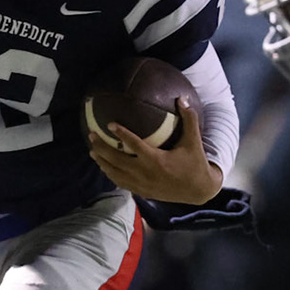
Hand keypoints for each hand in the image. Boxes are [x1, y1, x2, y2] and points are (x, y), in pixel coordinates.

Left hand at [88, 102, 221, 203]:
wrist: (199, 191)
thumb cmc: (196, 163)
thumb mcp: (194, 141)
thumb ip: (189, 119)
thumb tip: (182, 98)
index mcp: (156, 160)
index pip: (134, 145)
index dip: (121, 134)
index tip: (109, 124)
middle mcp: (146, 173)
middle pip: (117, 160)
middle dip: (102, 148)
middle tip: (91, 135)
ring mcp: (142, 184)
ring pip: (116, 173)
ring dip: (102, 162)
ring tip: (92, 151)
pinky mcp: (142, 192)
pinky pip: (122, 183)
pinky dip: (111, 174)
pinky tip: (104, 167)